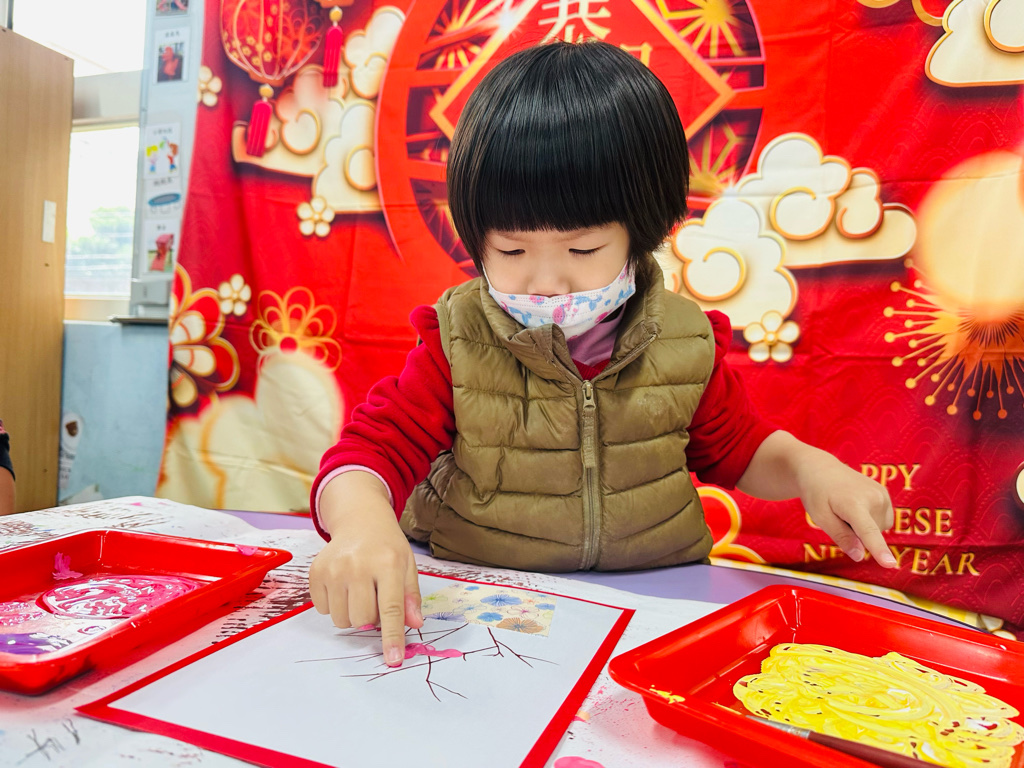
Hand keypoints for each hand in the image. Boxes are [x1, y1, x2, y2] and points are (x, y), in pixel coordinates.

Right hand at [308, 472, 423, 665]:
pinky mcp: (316, 572)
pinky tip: (343, 586)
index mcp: (388, 563)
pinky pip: (323, 610)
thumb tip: (414, 624)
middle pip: (363, 619)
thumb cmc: (386, 546)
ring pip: (342, 619)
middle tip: (375, 597)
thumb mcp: (407, 566)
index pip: (391, 608)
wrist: (360, 520)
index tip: (393, 660)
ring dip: (352, 614)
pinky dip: (334, 605)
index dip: (392, 637)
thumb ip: (411, 596)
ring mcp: (334, 568)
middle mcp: (358, 565)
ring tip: (360, 591)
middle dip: (371, 618)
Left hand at [796, 452, 896, 567]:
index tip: (890, 564)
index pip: (868, 532)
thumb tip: (860, 556)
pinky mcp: (885, 494)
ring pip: (879, 529)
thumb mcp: (820, 517)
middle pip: (871, 535)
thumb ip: (841, 537)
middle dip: (856, 533)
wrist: (820, 469)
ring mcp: (882, 494)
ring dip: (864, 527)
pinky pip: (882, 520)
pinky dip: (870, 520)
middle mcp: (873, 497)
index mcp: (853, 504)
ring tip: (846, 509)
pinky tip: (856, 507)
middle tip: (838, 515)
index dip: (879, 550)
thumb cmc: (817, 493)